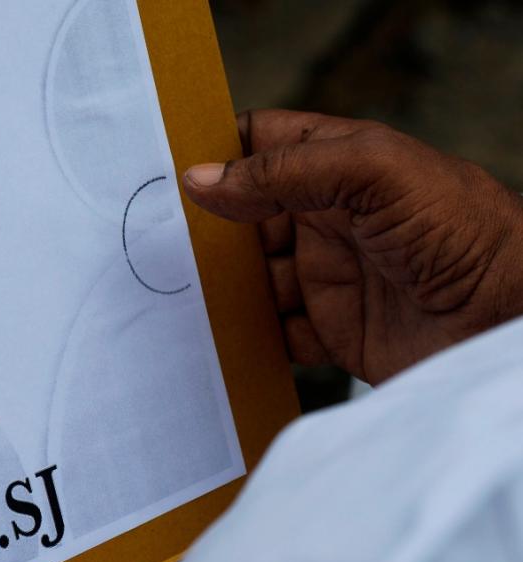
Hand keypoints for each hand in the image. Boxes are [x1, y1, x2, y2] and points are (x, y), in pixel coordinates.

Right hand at [183, 109, 522, 383]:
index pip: (263, 143)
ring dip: (220, 287)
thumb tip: (201, 179)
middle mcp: (330, 219)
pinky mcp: (336, 332)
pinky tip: (219, 336)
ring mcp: (331, 277)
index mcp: (339, 165)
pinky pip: (276, 334)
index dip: (218, 150)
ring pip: (253, 278)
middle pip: (245, 217)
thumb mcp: (374, 174)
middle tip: (156, 240)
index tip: (166, 167)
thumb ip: (286, 170)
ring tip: (178, 293)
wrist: (509, 322)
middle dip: (206, 228)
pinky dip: (247, 337)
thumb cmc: (463, 232)